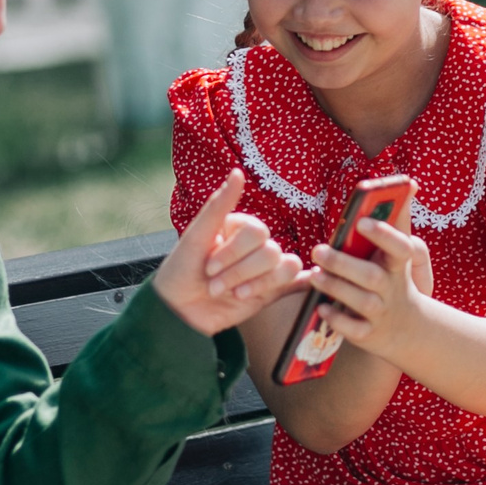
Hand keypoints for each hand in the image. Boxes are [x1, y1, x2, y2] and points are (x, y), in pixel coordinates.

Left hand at [155, 170, 310, 336]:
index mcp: (238, 227)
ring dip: (257, 285)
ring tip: (233, 294)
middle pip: (271, 252)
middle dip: (240, 273)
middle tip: (215, 285)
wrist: (177, 312)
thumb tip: (237, 172)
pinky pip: (296, 282)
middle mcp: (254, 246)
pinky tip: (308, 283)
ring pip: (285, 268)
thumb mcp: (195, 237)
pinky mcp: (272, 291)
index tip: (208, 266)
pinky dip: (304, 282)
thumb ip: (218, 205)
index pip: (257, 233)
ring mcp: (264, 269)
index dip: (234, 252)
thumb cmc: (180, 271)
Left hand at [307, 218, 436, 363]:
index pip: (400, 247)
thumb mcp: (401, 253)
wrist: (406, 328)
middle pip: (372, 276)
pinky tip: (321, 308)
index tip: (362, 221)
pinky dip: (338, 320)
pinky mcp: (369, 334)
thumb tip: (407, 183)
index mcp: (398, 265)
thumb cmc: (394, 279)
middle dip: (344, 264)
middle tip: (318, 250)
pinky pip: (354, 330)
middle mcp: (392, 289)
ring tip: (314, 274)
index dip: (384, 234)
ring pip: (361, 302)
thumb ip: (398, 220)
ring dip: (336, 288)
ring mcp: (381, 313)